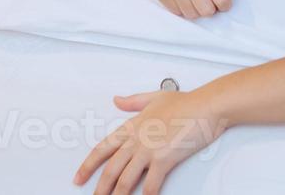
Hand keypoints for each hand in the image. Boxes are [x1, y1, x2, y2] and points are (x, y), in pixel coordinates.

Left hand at [75, 90, 226, 194]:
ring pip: (125, 180)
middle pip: (110, 169)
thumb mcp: (155, 97)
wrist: (205, 107)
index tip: (79, 177)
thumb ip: (133, 101)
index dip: (88, 165)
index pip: (102, 148)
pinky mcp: (164, 160)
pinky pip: (150, 185)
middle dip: (100, 188)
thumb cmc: (186, 103)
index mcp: (132, 126)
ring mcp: (148, 151)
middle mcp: (136, 140)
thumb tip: (117, 100)